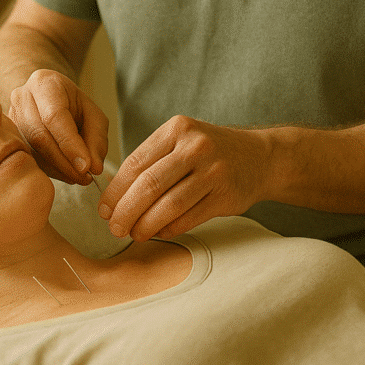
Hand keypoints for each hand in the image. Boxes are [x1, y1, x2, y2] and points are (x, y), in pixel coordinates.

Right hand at [9, 70, 107, 182]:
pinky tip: (63, 173)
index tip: (86, 167)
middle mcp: (21, 97)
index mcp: (44, 83)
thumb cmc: (72, 105)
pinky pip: (27, 157)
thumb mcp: (93, 114)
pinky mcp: (6, 136)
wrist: (46, 99)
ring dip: (57, 169)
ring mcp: (9, 116)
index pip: (54, 116)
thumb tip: (94, 167)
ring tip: (78, 177)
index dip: (70, 144)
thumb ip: (97, 139)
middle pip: (40, 136)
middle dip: (64, 162)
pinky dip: (48, 170)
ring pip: (31, 150)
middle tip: (84, 177)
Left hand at [98, 115, 273, 239]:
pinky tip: (158, 233)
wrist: (260, 156)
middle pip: (149, 185)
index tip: (104, 210)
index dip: (116, 190)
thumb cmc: (209, 152)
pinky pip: (188, 218)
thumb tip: (115, 197)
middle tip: (114, 228)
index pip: (136, 163)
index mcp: (176, 129)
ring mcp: (213, 171)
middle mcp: (195, 146)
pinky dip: (169, 229)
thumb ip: (152, 161)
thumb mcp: (181, 140)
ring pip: (169, 205)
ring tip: (134, 235)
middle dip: (126, 211)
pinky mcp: (225, 195)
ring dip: (146, 225)